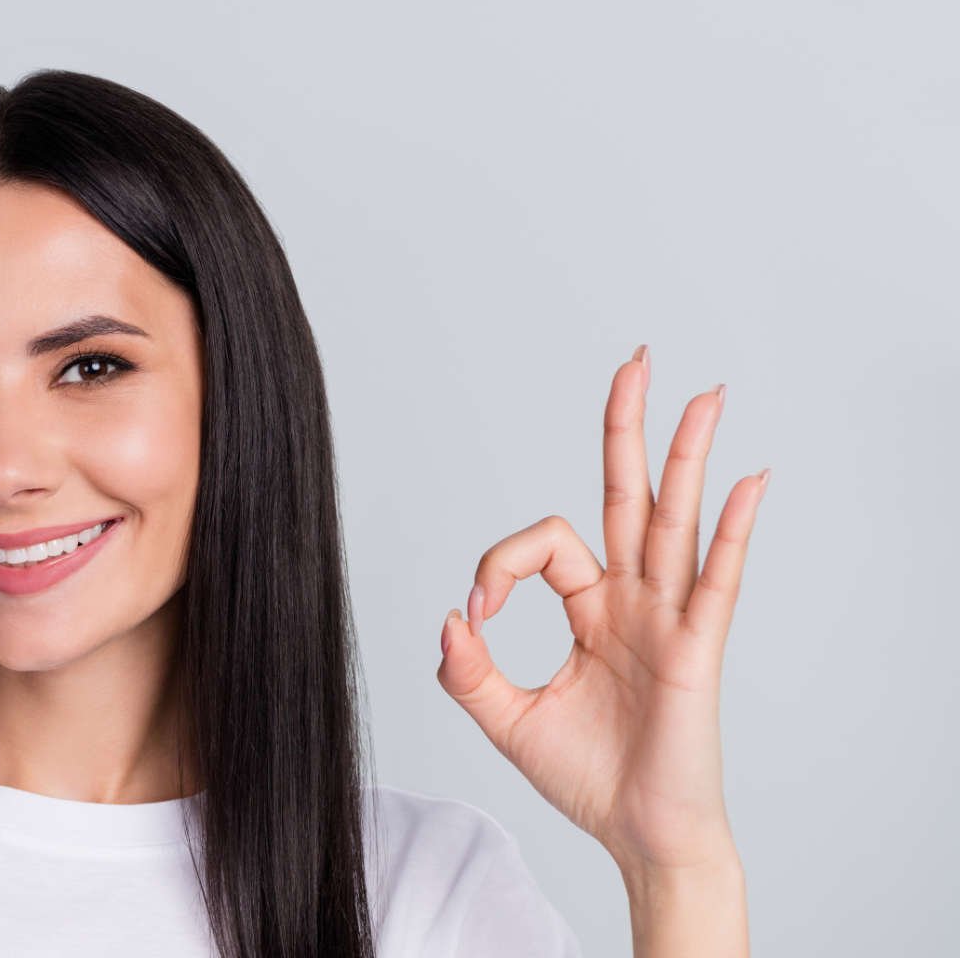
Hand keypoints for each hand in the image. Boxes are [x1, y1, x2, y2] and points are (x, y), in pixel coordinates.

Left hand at [436, 345, 767, 875]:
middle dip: (628, 428)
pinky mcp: (696, 648)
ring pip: (675, 518)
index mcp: (590, 608)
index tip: (473, 619)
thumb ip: (469, 672)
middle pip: (629, 495)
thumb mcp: (507, 719)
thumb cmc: (588, 777)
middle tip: (635, 361)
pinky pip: (717, 578)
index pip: (543, 547)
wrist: (637, 835)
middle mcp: (633, 600)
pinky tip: (748, 479)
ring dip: (687, 454)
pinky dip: (732, 528)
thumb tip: (447, 619)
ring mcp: (668, 617)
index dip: (497, 568)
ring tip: (701, 392)